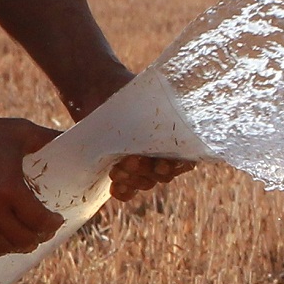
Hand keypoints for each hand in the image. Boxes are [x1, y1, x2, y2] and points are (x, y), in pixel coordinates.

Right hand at [0, 111, 65, 259]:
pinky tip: (2, 244)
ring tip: (26, 238)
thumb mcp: (23, 132)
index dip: (53, 224)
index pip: (39, 222)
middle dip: (39, 237)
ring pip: (1, 248)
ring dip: (18, 245)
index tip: (57, 220)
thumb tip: (76, 137)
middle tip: (44, 230)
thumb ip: (50, 138)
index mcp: (10, 189)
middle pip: (23, 239)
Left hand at [61, 67, 193, 208]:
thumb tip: (175, 120)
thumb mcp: (144, 100)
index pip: (185, 160)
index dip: (176, 166)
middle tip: (130, 160)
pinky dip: (124, 192)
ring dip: (133, 180)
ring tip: (116, 170)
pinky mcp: (124, 171)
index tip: (161, 165)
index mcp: (175, 136)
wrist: (98, 91)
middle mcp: (163, 152)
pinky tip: (115, 188)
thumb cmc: (126, 93)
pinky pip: (130, 190)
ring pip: (147, 182)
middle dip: (146, 170)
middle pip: (163, 174)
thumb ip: (158, 114)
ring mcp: (143, 164)